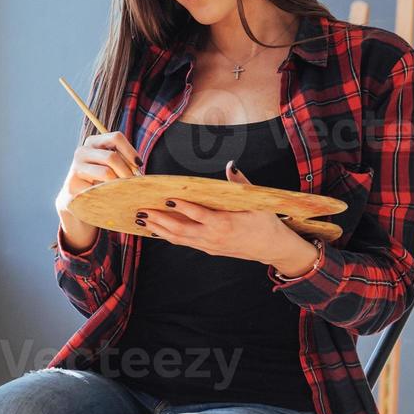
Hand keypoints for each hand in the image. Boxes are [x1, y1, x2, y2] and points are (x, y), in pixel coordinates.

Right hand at [56, 130, 141, 250]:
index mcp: (93, 142)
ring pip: (106, 173)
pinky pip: (98, 189)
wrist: (78, 200)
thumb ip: (123, 161)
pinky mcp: (73, 184)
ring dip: (119, 184)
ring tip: (122, 191)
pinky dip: (108, 194)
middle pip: (112, 156)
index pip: (116, 137)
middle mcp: (82, 151)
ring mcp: (76, 167)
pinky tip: (109, 198)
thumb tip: (139, 165)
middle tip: (133, 184)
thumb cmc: (101, 181)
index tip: (139, 164)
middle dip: (126, 172)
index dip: (130, 151)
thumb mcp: (112, 166)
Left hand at [138, 161, 320, 275]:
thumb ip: (240, 183)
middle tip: (141, 211)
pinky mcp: (208, 248)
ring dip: (158, 229)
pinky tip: (155, 230)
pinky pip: (184, 242)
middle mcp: (213, 236)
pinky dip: (168, 236)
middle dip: (159, 219)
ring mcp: (209, 244)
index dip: (181, 207)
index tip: (166, 198)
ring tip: (141, 219)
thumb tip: (231, 165)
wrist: (272, 247)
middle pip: (180, 229)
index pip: (198, 214)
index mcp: (224, 223)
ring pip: (178, 238)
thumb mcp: (257, 202)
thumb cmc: (265, 222)